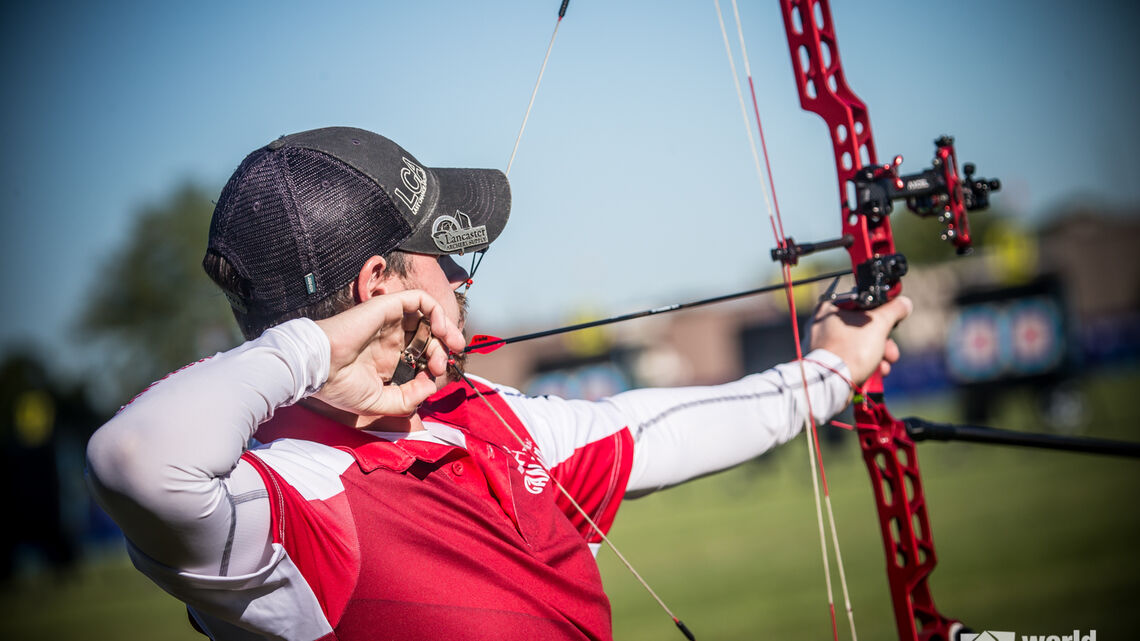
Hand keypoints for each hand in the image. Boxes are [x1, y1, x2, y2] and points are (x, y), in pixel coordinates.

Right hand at [313, 290, 465, 417]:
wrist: (318, 369)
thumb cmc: (339, 386)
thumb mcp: (380, 402)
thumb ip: (408, 398)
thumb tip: (431, 386)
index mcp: (386, 357)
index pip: (420, 354)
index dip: (434, 364)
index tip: (435, 378)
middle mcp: (389, 338)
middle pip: (427, 335)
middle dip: (442, 349)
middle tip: (442, 365)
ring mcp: (389, 321)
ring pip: (427, 315)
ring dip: (445, 328)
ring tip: (452, 344)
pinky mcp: (387, 307)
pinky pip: (419, 299)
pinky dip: (435, 310)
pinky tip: (440, 330)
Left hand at [809, 296, 912, 384]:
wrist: (832, 383)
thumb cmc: (852, 348)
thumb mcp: (879, 323)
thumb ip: (894, 310)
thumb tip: (904, 303)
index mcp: (829, 309)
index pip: (861, 305)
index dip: (881, 314)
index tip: (892, 323)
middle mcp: (823, 325)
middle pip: (864, 329)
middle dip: (884, 343)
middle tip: (892, 353)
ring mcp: (824, 346)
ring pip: (860, 346)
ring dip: (879, 357)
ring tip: (884, 367)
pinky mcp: (827, 364)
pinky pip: (851, 360)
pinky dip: (866, 366)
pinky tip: (876, 374)